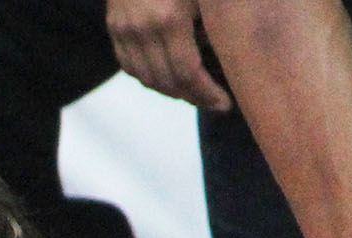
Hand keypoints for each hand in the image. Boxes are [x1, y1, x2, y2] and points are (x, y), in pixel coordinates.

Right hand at [106, 0, 232, 112]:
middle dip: (193, 97)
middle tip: (213, 101)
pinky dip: (148, 76)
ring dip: (170, 90)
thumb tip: (237, 54)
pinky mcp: (114, 26)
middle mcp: (142, 29)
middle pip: (167, 82)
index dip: (206, 95)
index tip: (224, 104)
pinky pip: (129, 65)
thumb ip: (217, 22)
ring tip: (193, 91)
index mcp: (170, 19)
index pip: (188, 74)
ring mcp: (124, 29)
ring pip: (146, 78)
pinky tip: (166, 76)